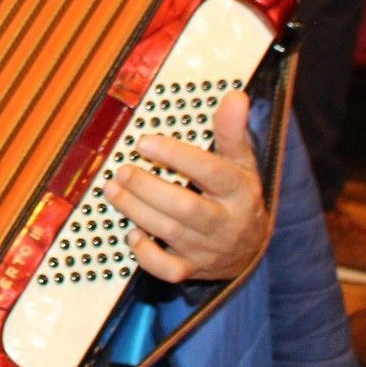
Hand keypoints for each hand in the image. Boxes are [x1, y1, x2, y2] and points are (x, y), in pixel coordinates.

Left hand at [103, 91, 267, 282]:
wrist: (252, 248)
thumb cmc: (238, 196)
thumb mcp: (241, 163)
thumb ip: (233, 131)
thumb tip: (236, 96)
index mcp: (239, 191)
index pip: (211, 172)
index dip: (176, 156)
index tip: (144, 142)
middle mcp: (225, 222)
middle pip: (186, 207)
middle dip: (148, 188)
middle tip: (121, 169)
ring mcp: (208, 249)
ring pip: (171, 232)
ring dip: (136, 210)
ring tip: (112, 189)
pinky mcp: (192, 269)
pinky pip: (168, 270)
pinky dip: (146, 254)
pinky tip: (132, 233)